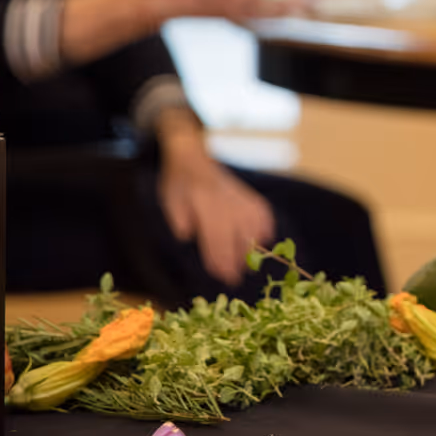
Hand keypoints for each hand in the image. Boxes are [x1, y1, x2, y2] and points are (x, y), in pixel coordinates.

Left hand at [156, 132, 276, 286]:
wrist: (191, 156)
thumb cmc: (177, 183)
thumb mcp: (169, 200)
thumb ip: (177, 218)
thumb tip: (186, 236)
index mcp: (204, 200)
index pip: (215, 233)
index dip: (219, 256)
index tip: (222, 275)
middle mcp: (226, 198)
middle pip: (237, 233)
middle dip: (236, 259)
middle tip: (234, 280)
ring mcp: (239, 195)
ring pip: (253, 224)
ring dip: (252, 246)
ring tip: (248, 265)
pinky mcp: (247, 194)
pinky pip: (263, 212)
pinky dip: (266, 227)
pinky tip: (264, 239)